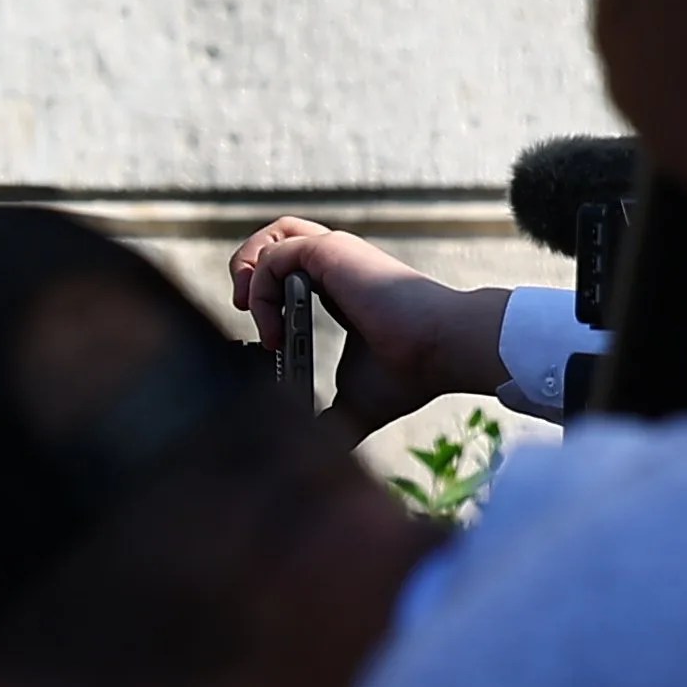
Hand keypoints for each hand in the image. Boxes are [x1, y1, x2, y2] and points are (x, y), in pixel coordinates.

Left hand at [223, 216, 512, 434]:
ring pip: (275, 236)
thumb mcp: (355, 399)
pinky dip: (261, 292)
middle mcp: (339, 266)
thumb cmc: (411, 371)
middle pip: (280, 239)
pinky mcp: (331, 251)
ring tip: (248, 309)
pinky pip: (274, 256)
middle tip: (244, 309)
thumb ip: (330, 417)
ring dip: (248, 269)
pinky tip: (274, 333)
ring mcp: (337, 254)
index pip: (295, 270)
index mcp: (343, 290)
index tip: (268, 341)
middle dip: (248, 268)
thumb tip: (314, 450)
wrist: (442, 351)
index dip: (268, 294)